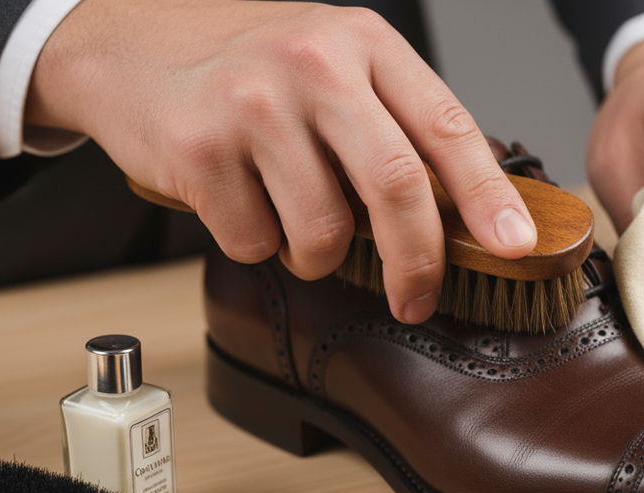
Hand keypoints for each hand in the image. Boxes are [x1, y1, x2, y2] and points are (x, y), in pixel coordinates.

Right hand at [25, 0, 536, 323]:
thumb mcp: (334, 64)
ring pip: (323, 232)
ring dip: (317, 255)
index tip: (516, 245)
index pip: (447, 127)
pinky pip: (256, 243)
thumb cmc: (246, 65)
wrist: (127, 43)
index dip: (488, 197)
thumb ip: (393, 123)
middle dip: (417, 260)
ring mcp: (254, 104)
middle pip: (396, 186)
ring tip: (297, 221)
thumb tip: (465, 215)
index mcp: (364, 43)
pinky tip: (243, 203)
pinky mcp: (200, 150)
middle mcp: (314, 63)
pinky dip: (258, 244)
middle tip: (416, 298)